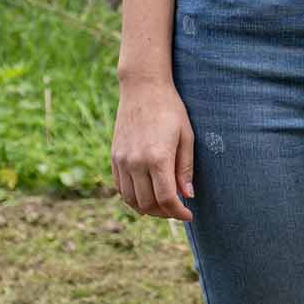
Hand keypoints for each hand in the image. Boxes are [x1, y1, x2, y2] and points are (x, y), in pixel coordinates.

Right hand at [112, 77, 194, 220]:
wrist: (143, 89)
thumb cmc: (171, 109)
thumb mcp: (186, 135)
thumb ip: (185, 168)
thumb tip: (187, 195)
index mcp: (157, 157)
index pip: (166, 198)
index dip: (178, 212)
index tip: (189, 215)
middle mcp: (136, 162)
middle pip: (148, 203)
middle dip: (165, 212)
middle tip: (178, 210)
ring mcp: (122, 161)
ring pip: (131, 200)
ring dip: (148, 209)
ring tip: (163, 206)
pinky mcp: (114, 158)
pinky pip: (121, 188)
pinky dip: (132, 198)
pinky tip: (146, 196)